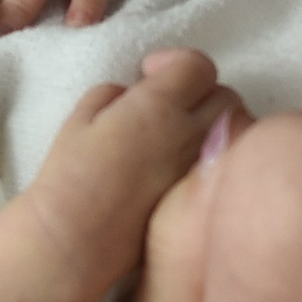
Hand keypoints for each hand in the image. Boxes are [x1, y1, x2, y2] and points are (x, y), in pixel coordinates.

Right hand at [17, 50, 240, 299]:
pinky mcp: (203, 198)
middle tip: (168, 104)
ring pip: (231, 131)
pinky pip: (221, 164)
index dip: (175, 63)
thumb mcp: (81, 118)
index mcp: (159, 106)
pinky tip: (177, 166)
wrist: (78, 238)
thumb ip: (115, 94)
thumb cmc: (70, 175)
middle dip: (200, 91)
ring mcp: (201, 168)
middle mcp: (191, 133)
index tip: (149, 73)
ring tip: (176, 135)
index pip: (198, 65)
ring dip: (210, 123)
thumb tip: (134, 96)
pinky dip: (208, 156)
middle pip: (225, 95)